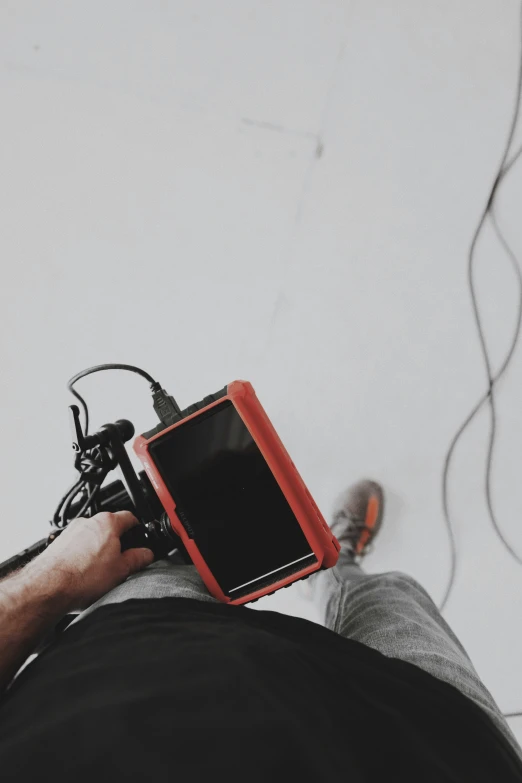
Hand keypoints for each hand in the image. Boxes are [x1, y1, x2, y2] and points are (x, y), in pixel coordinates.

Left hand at [33, 511, 154, 611]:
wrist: (49, 587)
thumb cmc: (81, 577)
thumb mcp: (121, 570)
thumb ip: (138, 558)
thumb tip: (146, 554)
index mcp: (108, 522)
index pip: (131, 517)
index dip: (139, 529)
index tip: (140, 539)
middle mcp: (88, 522)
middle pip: (110, 528)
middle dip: (117, 543)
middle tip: (121, 562)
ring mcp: (71, 532)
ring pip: (92, 538)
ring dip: (98, 550)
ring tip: (99, 573)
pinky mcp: (58, 543)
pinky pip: (77, 547)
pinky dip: (82, 557)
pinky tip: (83, 575)